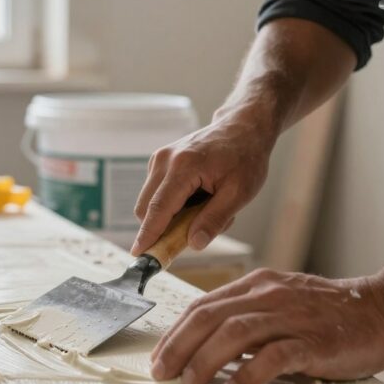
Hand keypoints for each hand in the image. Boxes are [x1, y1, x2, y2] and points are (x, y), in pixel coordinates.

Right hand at [131, 114, 274, 255]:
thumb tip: (193, 244)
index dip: (148, 235)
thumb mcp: (239, 193)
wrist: (242, 128)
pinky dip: (172, 205)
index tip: (138, 255)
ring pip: (149, 202)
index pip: (158, 208)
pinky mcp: (159, 162)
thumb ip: (215, 220)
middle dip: (163, 228)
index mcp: (183, 166)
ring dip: (171, 216)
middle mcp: (164, 160)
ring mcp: (159, 159)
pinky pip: (156, 193)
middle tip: (196, 232)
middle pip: (146, 208)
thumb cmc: (245, 158)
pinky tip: (198, 197)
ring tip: (205, 207)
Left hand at [150, 269, 383, 383]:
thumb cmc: (329, 313)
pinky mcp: (314, 341)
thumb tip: (206, 345)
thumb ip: (247, 316)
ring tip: (191, 382)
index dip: (175, 333)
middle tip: (162, 373)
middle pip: (209, 317)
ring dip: (206, 359)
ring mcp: (291, 317)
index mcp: (257, 286)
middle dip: (178, 346)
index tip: (159, 358)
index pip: (203, 306)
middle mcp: (269, 296)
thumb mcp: (281, 303)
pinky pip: (275, 355)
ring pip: (235, 332)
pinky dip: (250, 373)